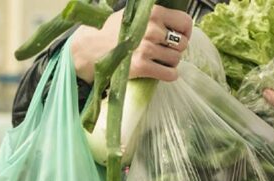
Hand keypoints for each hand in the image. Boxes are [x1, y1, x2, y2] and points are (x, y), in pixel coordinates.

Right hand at [70, 6, 192, 82]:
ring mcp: (146, 48)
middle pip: (182, 44)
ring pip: (176, 60)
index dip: (185, 32)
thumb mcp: (134, 14)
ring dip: (170, 62)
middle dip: (176, 49)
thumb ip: (155, 16)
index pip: (185, 22)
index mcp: (152, 13)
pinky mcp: (142, 66)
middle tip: (163, 50)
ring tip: (157, 60)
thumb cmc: (112, 30)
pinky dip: (168, 75)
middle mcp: (151, 29)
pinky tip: (159, 71)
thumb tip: (179, 25)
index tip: (179, 36)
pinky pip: (170, 74)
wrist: (88, 48)